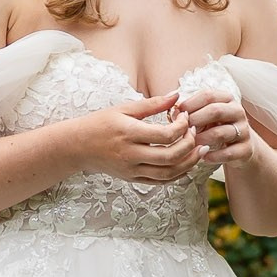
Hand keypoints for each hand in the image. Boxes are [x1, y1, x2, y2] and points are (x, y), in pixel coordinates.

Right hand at [70, 95, 200, 184]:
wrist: (77, 146)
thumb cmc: (100, 123)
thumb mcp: (124, 109)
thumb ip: (152, 104)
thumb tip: (176, 95)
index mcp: (129, 133)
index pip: (165, 135)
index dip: (182, 127)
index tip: (185, 118)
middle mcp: (130, 155)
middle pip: (170, 157)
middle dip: (189, 146)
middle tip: (195, 134)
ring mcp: (131, 170)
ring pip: (168, 173)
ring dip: (188, 163)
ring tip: (199, 151)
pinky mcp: (132, 179)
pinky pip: (160, 182)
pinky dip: (177, 174)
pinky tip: (186, 163)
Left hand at [180, 85, 253, 172]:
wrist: (240, 148)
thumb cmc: (216, 128)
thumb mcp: (205, 115)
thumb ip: (191, 110)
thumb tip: (172, 111)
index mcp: (227, 99)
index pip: (207, 95)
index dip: (189, 104)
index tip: (176, 115)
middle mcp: (237, 111)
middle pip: (215, 111)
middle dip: (194, 120)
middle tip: (181, 131)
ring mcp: (244, 130)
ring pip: (220, 133)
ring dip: (201, 140)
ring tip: (189, 145)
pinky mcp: (246, 149)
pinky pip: (228, 153)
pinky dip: (212, 156)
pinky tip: (202, 157)